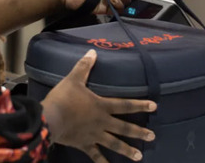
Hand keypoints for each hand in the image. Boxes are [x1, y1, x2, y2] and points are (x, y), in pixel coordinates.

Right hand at [42, 50, 156, 161]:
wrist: (50, 118)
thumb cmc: (63, 98)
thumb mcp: (74, 79)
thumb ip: (84, 66)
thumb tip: (93, 52)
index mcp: (102, 106)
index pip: (126, 105)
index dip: (141, 105)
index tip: (155, 107)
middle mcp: (102, 122)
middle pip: (124, 127)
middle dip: (139, 132)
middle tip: (152, 136)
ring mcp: (94, 135)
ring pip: (114, 143)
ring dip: (127, 150)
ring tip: (139, 157)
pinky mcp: (84, 145)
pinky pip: (95, 156)